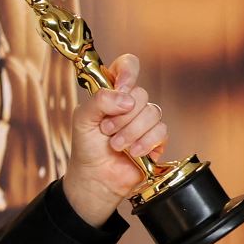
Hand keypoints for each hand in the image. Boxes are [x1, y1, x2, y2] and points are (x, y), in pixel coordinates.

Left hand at [61, 53, 166, 226]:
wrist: (95, 177)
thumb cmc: (86, 147)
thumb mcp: (82, 120)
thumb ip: (99, 101)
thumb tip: (125, 98)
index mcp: (113, 92)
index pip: (128, 65)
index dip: (127, 72)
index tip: (121, 87)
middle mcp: (131, 103)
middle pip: (141, 94)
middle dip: (122, 116)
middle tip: (106, 130)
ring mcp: (145, 120)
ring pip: (152, 112)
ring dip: (130, 132)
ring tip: (116, 145)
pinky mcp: (156, 138)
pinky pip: (160, 131)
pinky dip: (144, 143)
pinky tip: (133, 153)